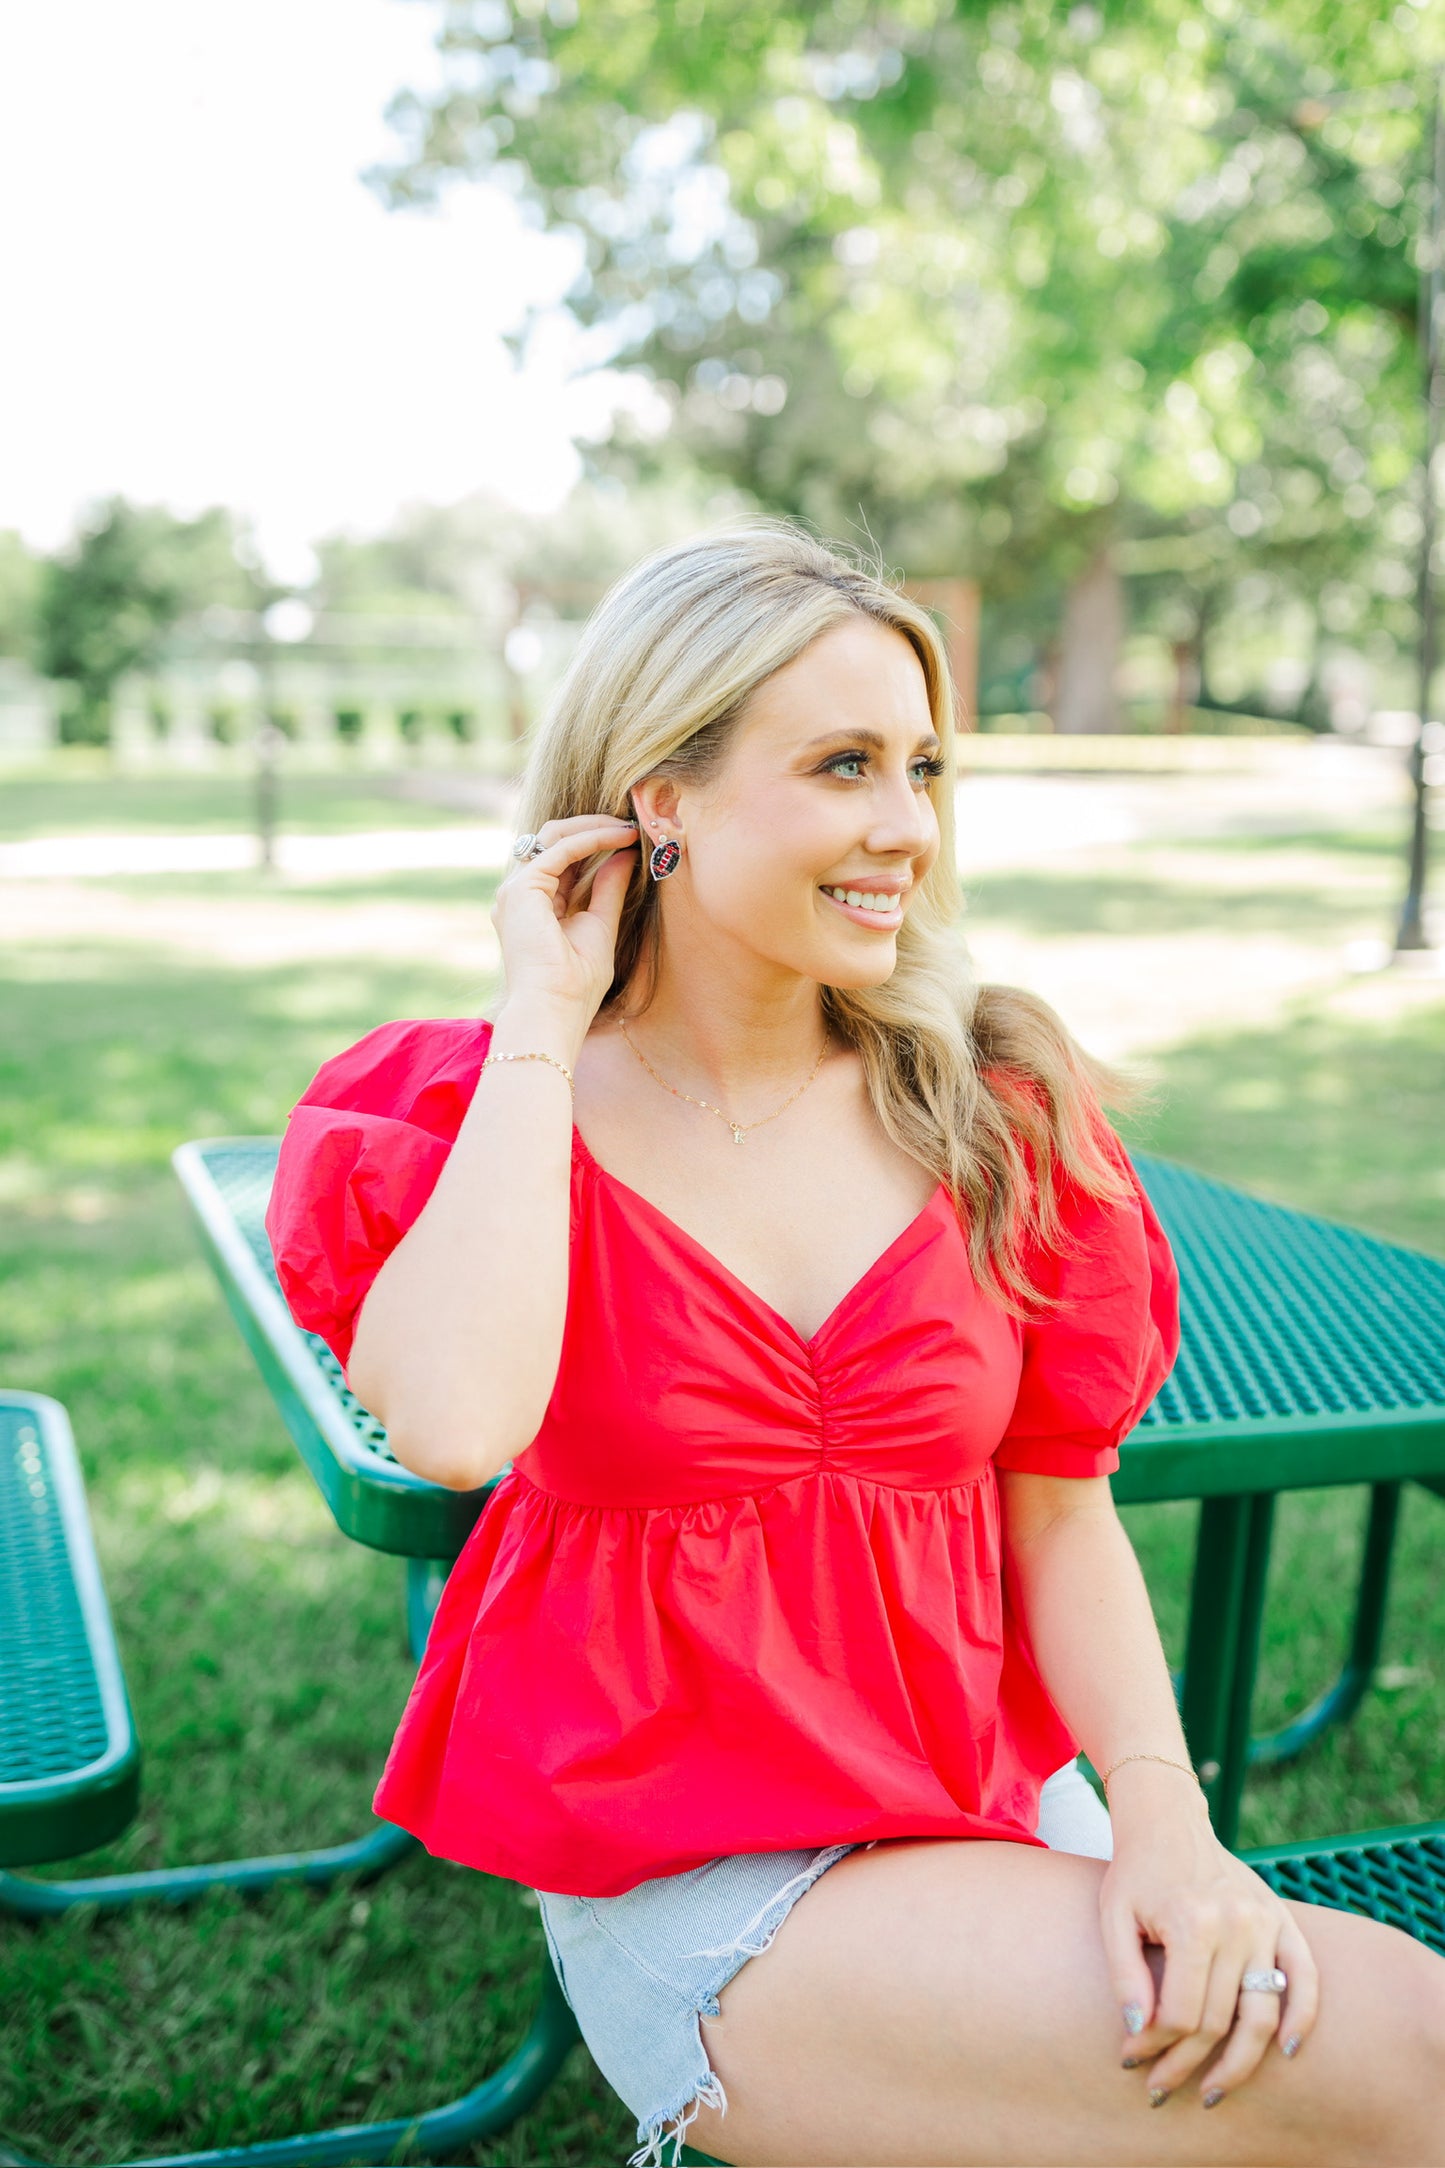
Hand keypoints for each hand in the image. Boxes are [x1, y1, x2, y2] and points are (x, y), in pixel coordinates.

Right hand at [492, 814, 640, 1021]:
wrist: (554, 1010)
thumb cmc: (575, 985)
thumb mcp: (600, 925)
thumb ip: (608, 889)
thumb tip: (624, 856)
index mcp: (534, 905)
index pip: (562, 859)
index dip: (595, 843)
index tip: (630, 838)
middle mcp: (519, 895)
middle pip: (554, 841)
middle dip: (593, 827)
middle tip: (631, 825)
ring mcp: (516, 890)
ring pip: (554, 837)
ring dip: (594, 827)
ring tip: (629, 828)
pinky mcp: (522, 889)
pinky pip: (560, 849)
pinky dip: (592, 838)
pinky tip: (620, 838)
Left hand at [1100, 1779, 1319, 2110]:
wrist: (1168, 1822)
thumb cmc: (1135, 1873)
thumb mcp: (1113, 1917)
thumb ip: (1124, 1976)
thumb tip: (1137, 2034)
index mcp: (1191, 1921)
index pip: (1180, 2013)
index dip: (1154, 2046)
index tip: (1131, 2060)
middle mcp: (1236, 1923)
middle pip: (1218, 2021)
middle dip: (1186, 2064)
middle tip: (1161, 2089)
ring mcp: (1266, 1921)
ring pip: (1263, 2014)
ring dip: (1241, 2064)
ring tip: (1214, 2092)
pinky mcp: (1283, 1919)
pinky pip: (1305, 1978)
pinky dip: (1302, 2017)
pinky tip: (1286, 2051)